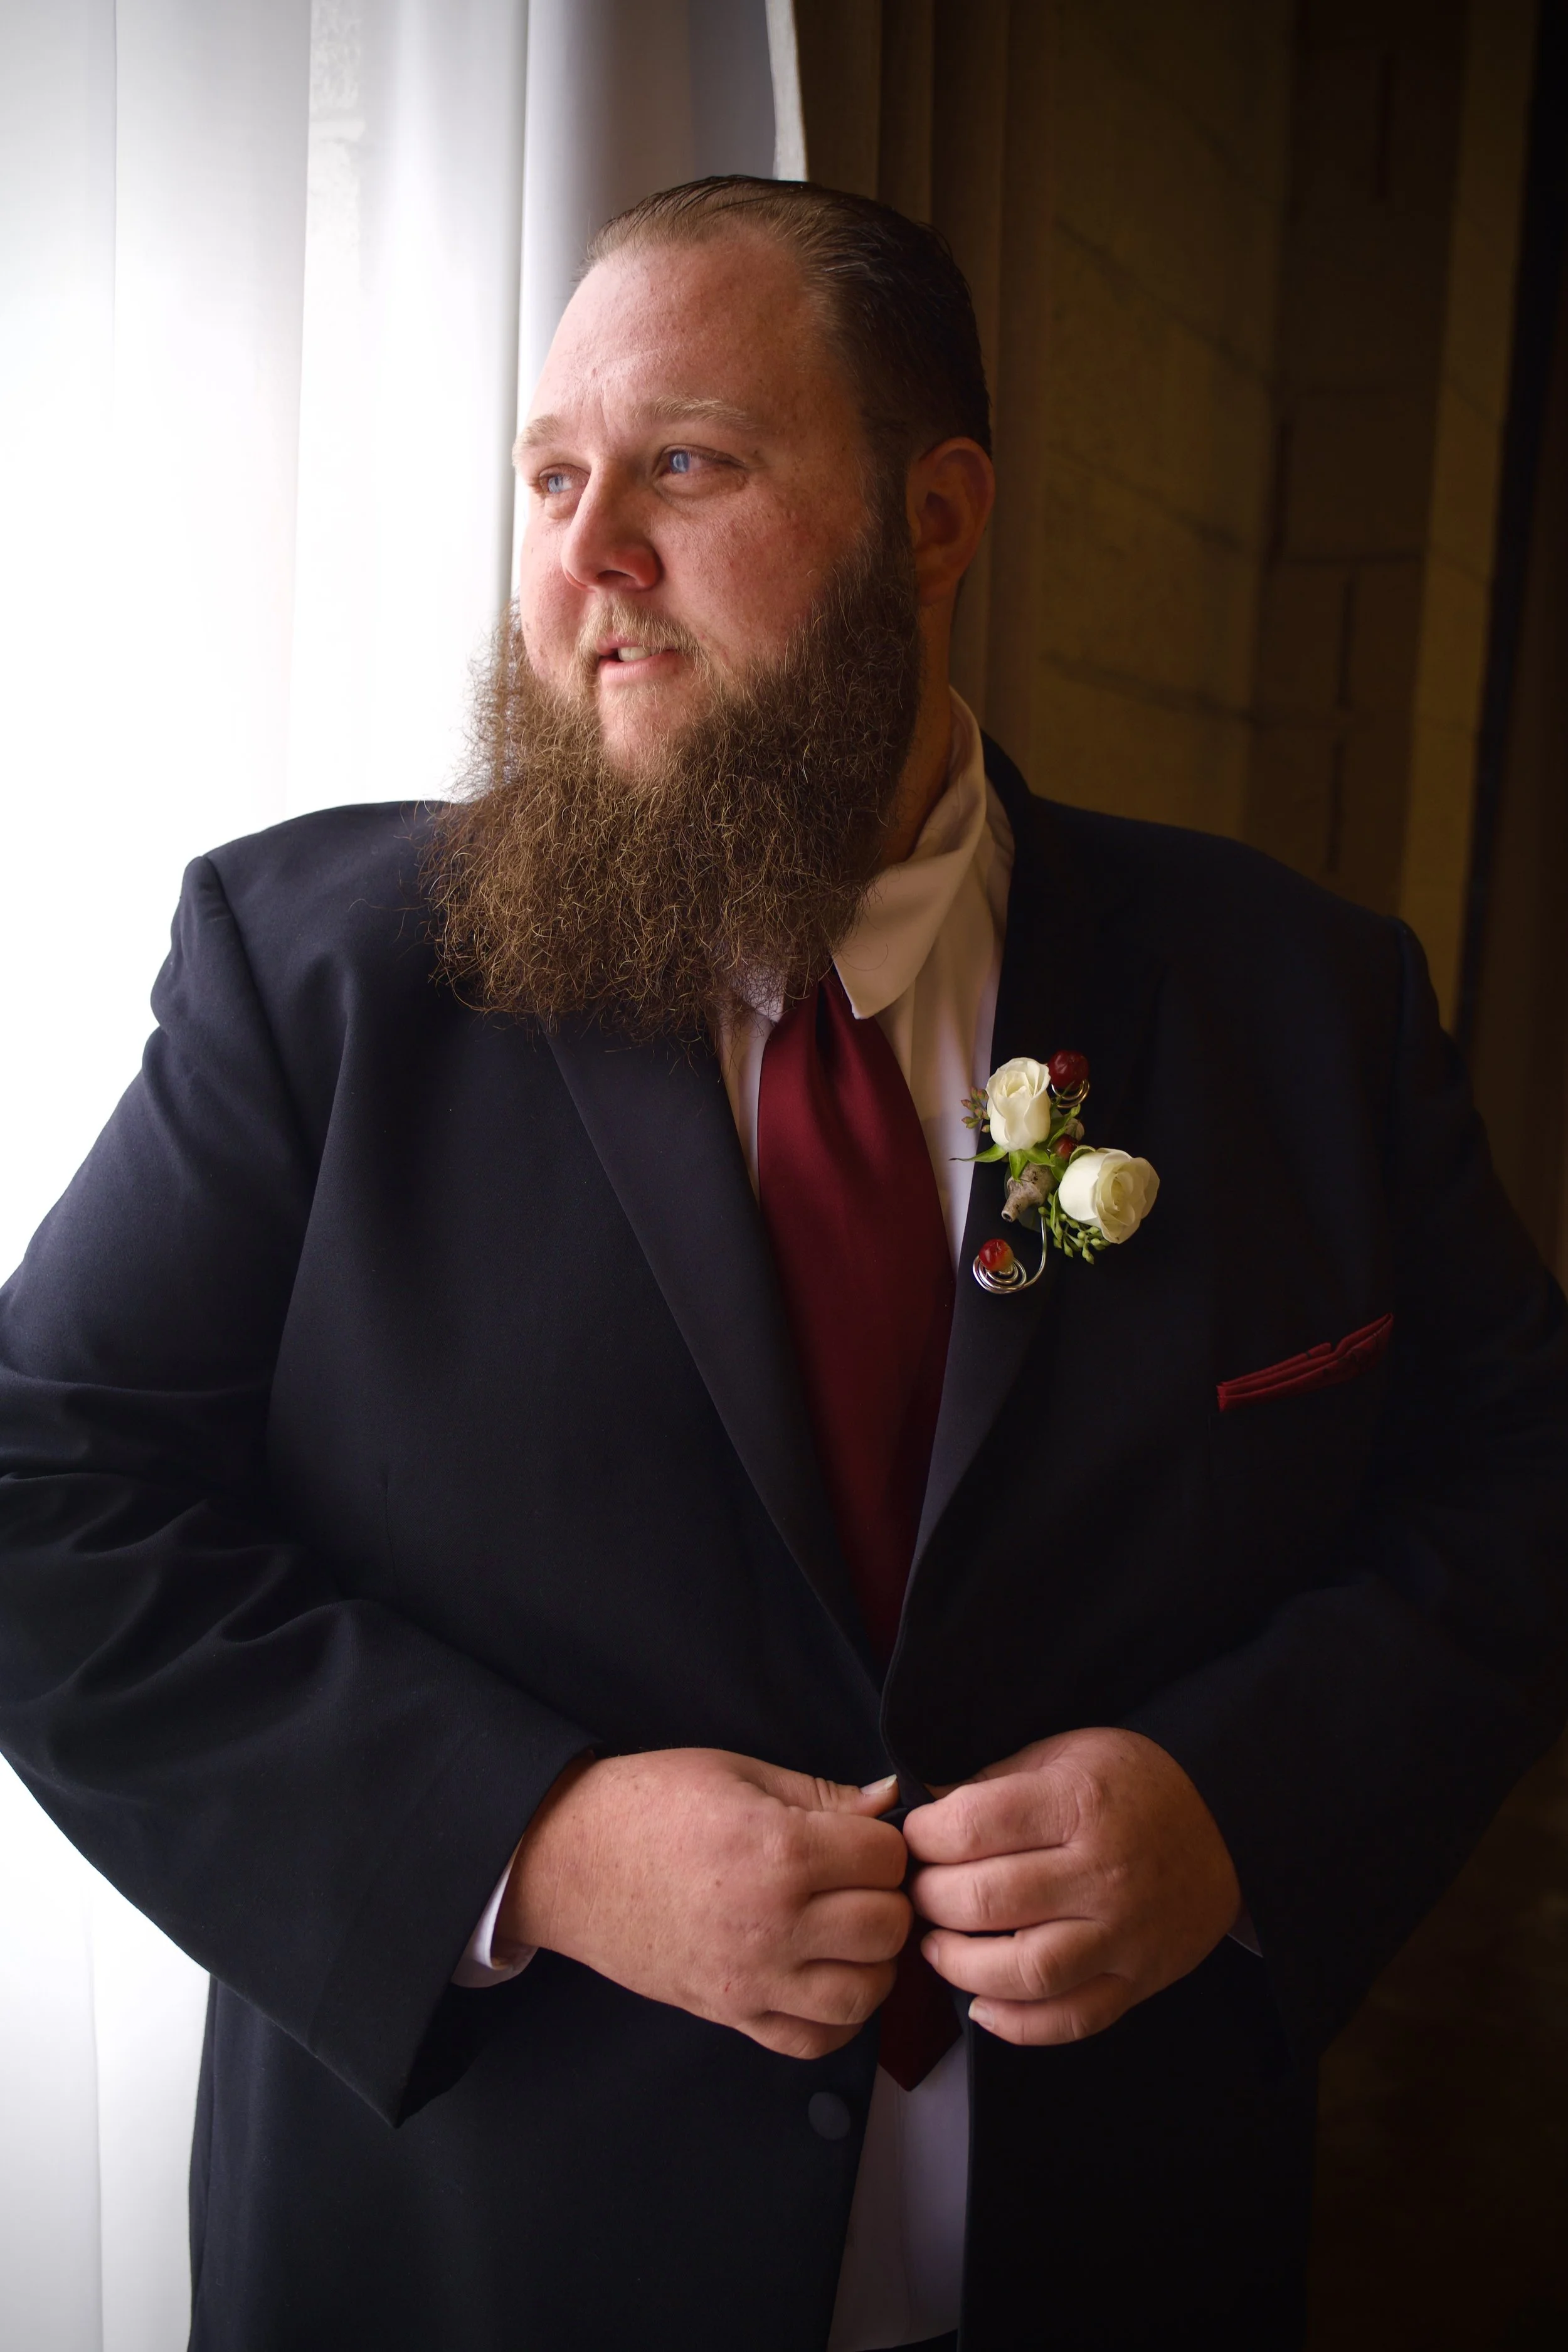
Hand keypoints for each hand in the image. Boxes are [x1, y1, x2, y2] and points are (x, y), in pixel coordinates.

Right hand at [497, 1749, 910, 2058]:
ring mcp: (750, 1979)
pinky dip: (836, 2017)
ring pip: (865, 1993)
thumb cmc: (646, 1805)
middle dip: (885, 1896)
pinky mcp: (729, 2014)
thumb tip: (889, 1800)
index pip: (886, 1858)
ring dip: (871, 1960)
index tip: (861, 1835)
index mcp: (778, 1851)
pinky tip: (826, 1976)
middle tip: (858, 1879)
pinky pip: (813, 2040)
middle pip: (887, 1926)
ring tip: (848, 1928)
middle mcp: (772, 1924)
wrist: (568, 1859)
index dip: (884, 1841)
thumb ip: (820, 1793)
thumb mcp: (737, 1772)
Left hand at [904, 1727, 1240, 2045]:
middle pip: (987, 1901)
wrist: (1229, 1825)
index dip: (925, 1836)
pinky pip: (1071, 2020)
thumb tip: (923, 1807)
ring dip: (961, 1966)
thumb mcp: (1066, 1753)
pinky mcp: (1138, 1981)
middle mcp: (1103, 1873)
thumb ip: (994, 1780)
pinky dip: (1017, 2024)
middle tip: (919, 1890)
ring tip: (937, 1945)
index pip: (974, 1827)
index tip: (916, 1838)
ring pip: (1025, 1970)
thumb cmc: (1136, 1784)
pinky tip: (982, 2004)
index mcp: (1080, 1803)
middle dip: (931, 1899)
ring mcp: (1123, 1934)